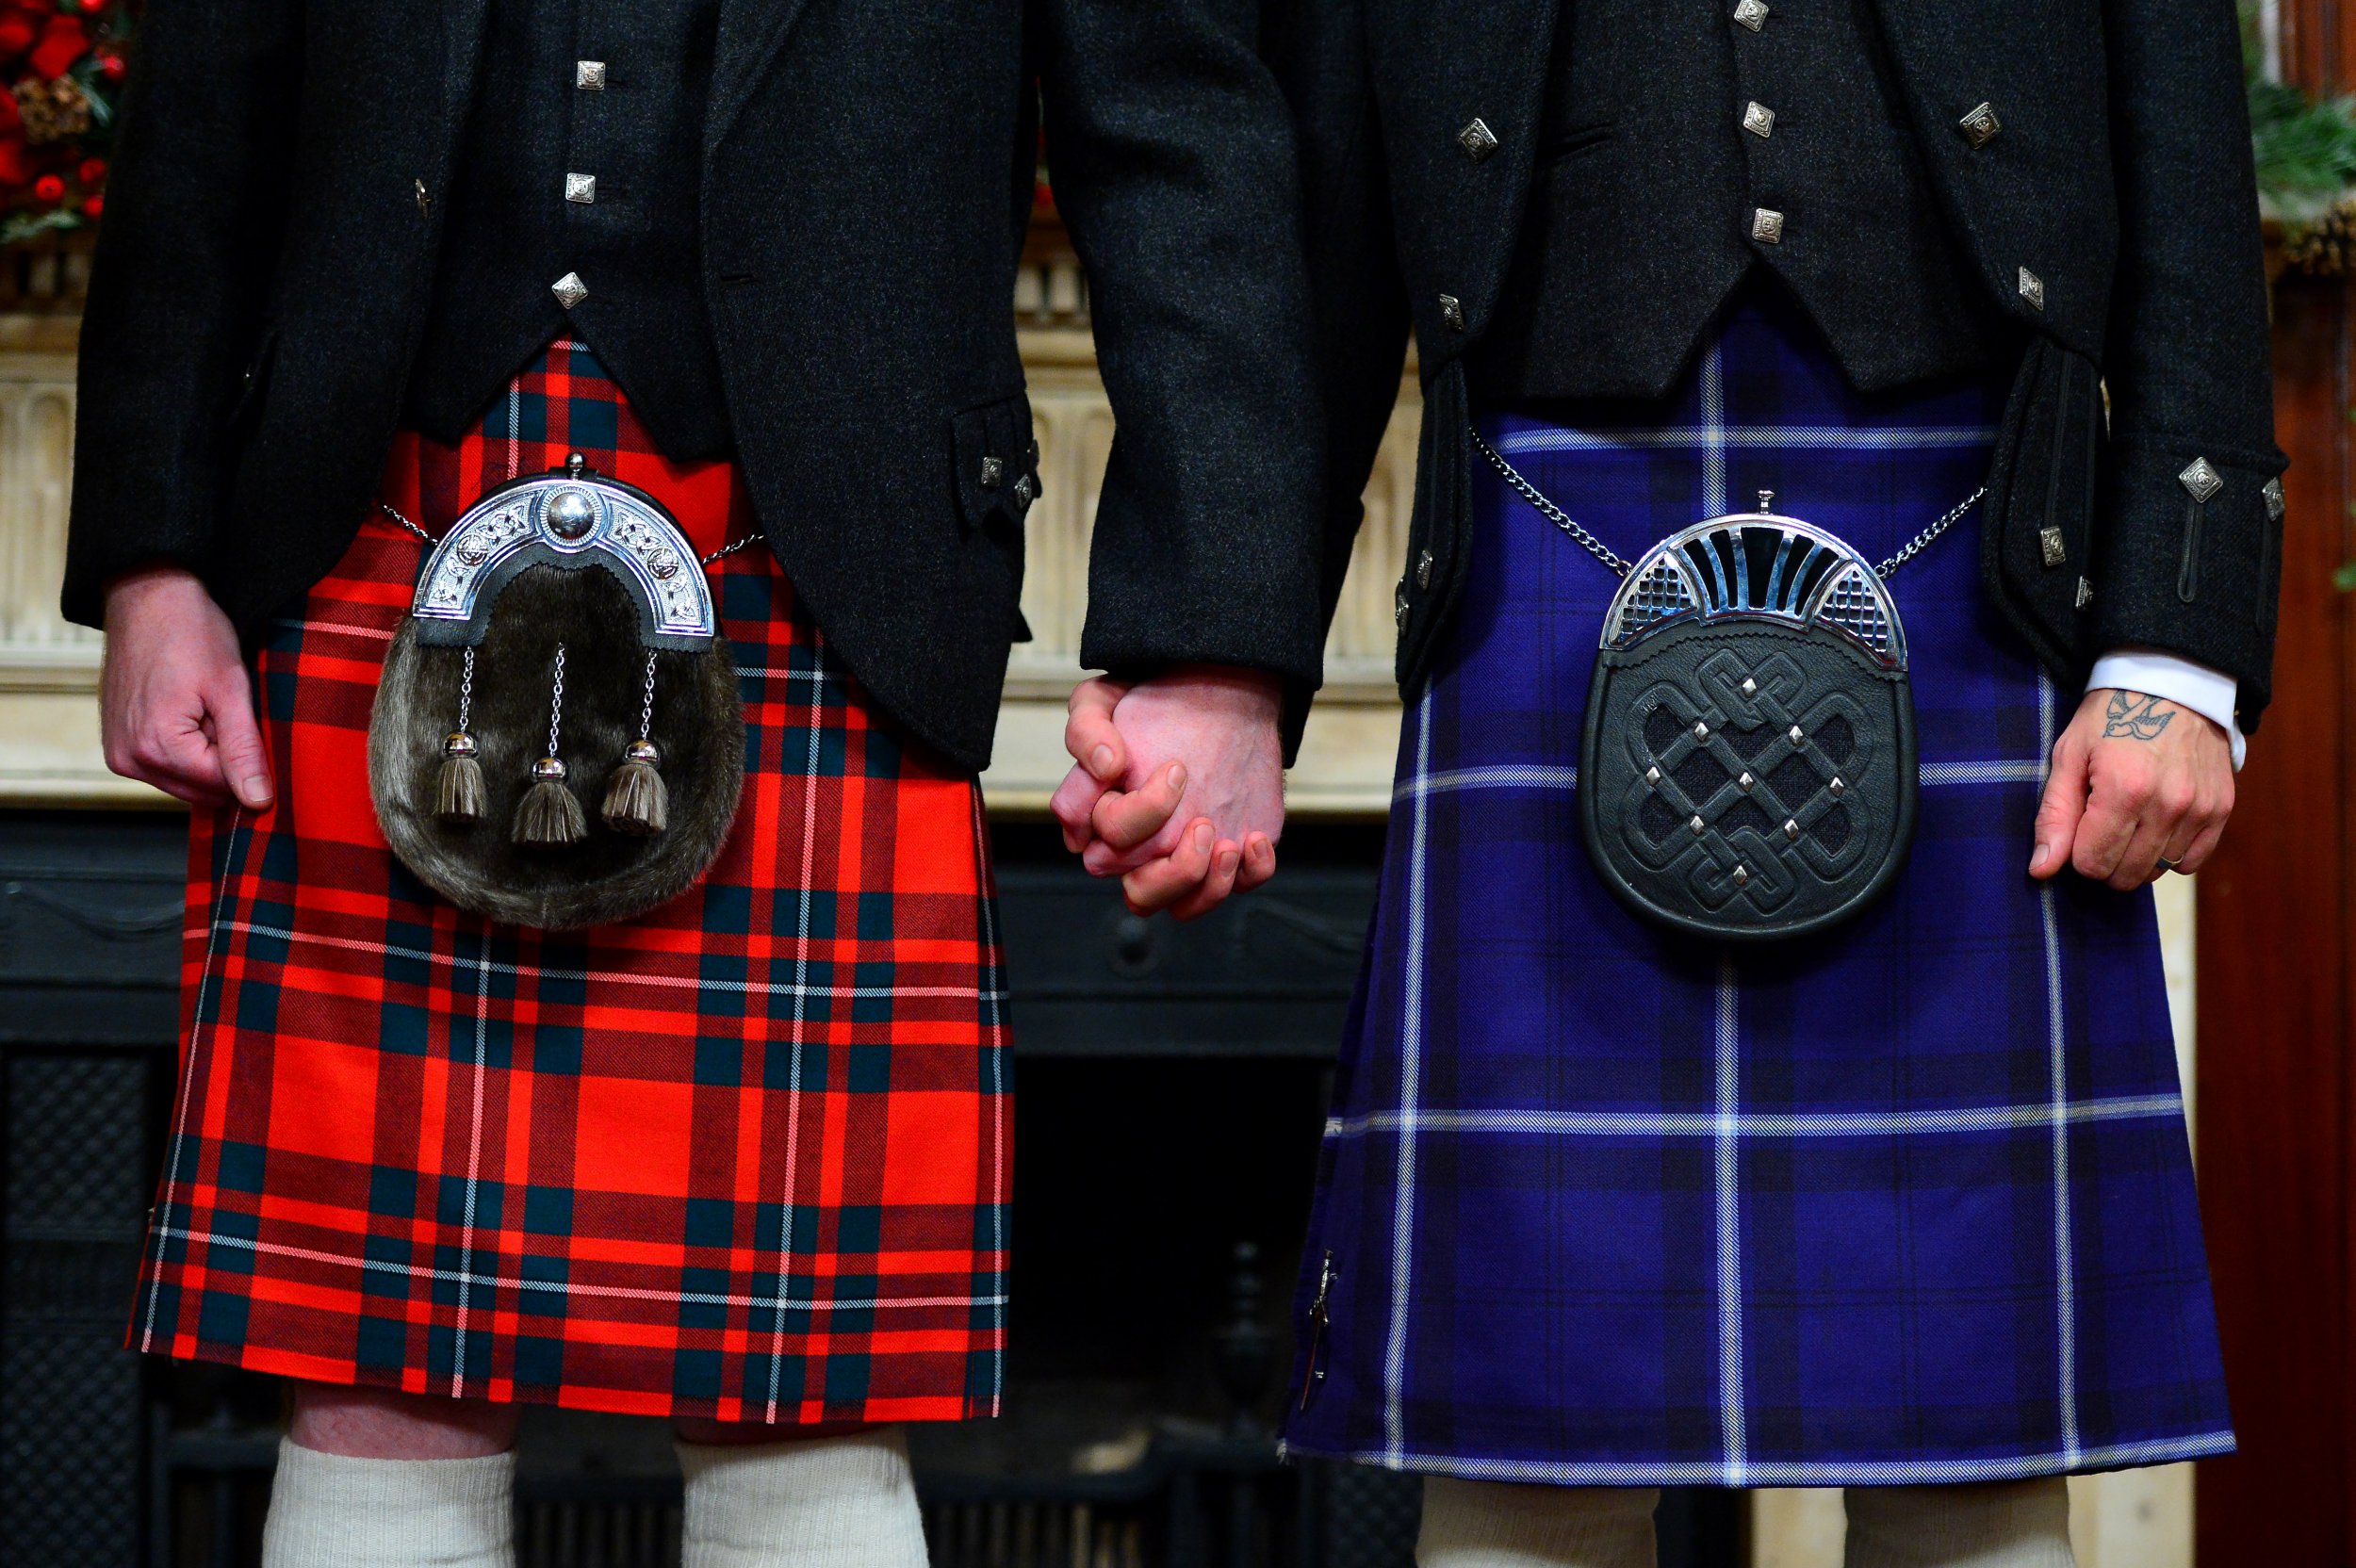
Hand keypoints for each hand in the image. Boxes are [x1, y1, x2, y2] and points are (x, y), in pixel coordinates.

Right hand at [100, 566, 273, 809]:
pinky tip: (188, 711)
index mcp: (157, 748)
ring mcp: (119, 754)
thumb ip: (244, 750)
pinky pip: (164, 766)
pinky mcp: (117, 746)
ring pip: (184, 781)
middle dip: (224, 760)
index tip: (253, 727)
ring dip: (205, 755)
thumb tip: (257, 801)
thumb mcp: (231, 690)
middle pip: (202, 791)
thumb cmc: (190, 633)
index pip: (224, 788)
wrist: (147, 597)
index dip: (250, 762)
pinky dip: (184, 748)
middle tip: (226, 713)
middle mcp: (129, 760)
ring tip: (205, 708)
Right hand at [1050, 666, 1282, 919]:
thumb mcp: (1104, 699)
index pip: (1098, 851)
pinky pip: (1240, 887)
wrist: (1219, 693)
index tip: (1174, 769)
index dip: (1133, 818)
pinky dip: (1250, 872)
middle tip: (1201, 820)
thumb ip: (1086, 729)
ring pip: (1183, 906)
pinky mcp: (1228, 854)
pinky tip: (1254, 838)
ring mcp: (1183, 855)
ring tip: (1227, 843)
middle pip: (1140, 894)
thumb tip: (1105, 766)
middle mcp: (1139, 849)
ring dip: (1206, 885)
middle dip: (1171, 866)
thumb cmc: (1157, 703)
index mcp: (1103, 821)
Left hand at [2030, 688, 2232, 889]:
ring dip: (2136, 858)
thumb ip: (2054, 815)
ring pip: (2157, 870)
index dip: (2077, 854)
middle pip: (2126, 874)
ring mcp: (2200, 808)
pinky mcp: (2222, 808)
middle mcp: (2168, 803)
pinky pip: (2191, 861)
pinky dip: (2170, 854)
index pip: (2093, 863)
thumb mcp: (2069, 756)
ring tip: (2128, 821)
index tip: (2079, 829)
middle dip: (2104, 861)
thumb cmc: (2111, 719)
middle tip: (2100, 828)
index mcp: (2124, 789)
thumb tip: (2041, 870)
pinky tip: (2155, 828)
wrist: (2172, 684)